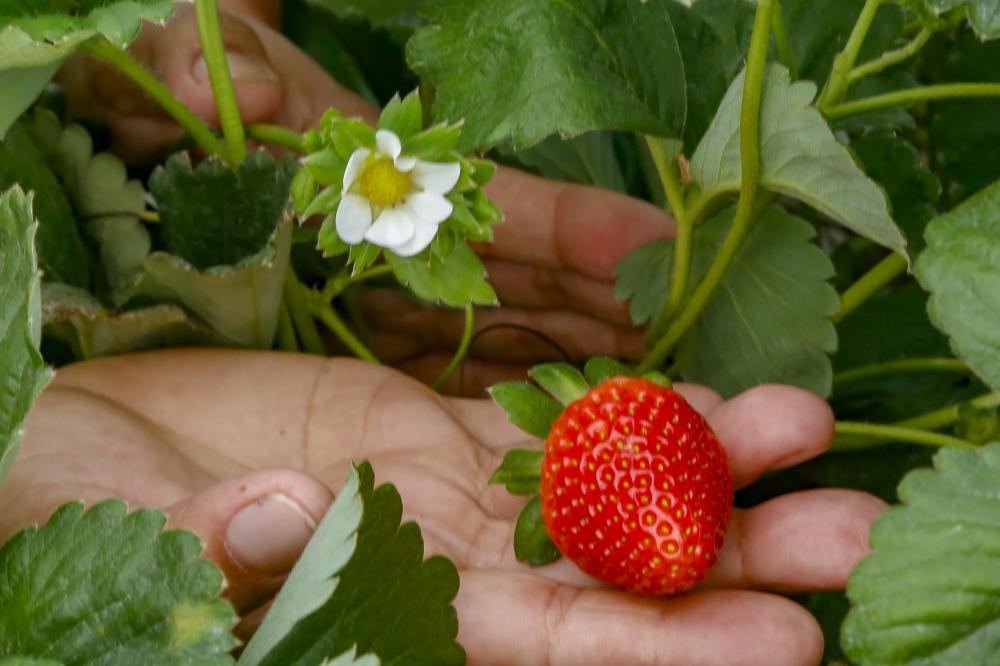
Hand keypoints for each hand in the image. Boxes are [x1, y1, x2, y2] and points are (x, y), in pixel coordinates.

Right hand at [1, 350, 885, 664]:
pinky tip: (706, 393)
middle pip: (611, 572)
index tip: (780, 644)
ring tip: (807, 431)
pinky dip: (624, 405)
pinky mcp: (434, 422)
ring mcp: (448, 488)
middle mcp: (446, 566)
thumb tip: (299, 512)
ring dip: (704, 464)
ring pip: (600, 483)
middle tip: (847, 536)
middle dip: (730, 557)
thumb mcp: (132, 541)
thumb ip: (224, 548)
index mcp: (393, 621)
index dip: (659, 648)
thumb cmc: (75, 515)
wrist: (78, 441)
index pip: (549, 649)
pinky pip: (547, 415)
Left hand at [59, 8, 673, 394]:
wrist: (133, 161)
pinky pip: (454, 385)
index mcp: (395, 179)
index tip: (661, 247)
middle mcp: (416, 246)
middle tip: (694, 342)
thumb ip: (206, 62)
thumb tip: (257, 94)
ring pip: (510, 339)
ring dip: (578, 367)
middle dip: (612, 309)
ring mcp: (401, 306)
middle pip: (534, 284)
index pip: (512, 212)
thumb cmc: (167, 110)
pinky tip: (557, 439)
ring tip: (654, 403)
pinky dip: (508, 405)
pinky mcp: (371, 359)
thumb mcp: (188, 66)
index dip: (587, 233)